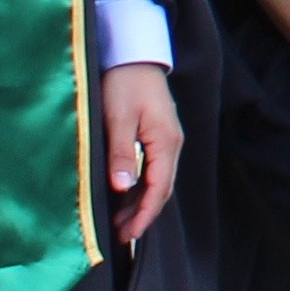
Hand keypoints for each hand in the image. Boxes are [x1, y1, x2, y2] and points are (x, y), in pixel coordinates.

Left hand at [101, 63, 181, 244]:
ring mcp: (168, 139)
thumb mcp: (117, 119)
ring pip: (159, 180)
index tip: (127, 234)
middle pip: (162, 188)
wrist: (134, 54)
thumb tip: (123, 188)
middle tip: (121, 235)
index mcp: (165, 142)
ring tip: (121, 220)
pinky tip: (127, 194)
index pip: (159, 188)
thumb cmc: (123, 83)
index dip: (144, 214)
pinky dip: (143, 186)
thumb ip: (121, 153)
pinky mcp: (159, 135)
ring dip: (142, 202)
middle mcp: (172, 144)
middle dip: (143, 214)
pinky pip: (155, 169)